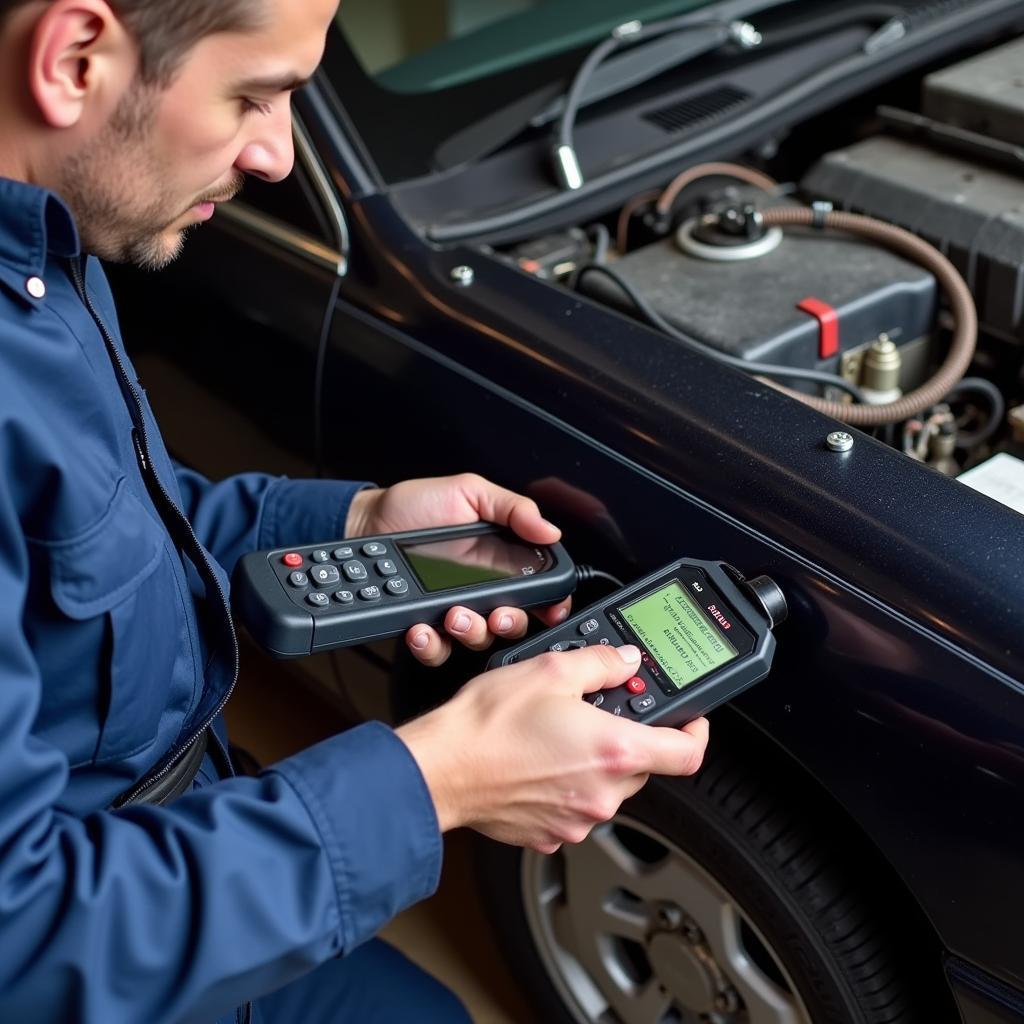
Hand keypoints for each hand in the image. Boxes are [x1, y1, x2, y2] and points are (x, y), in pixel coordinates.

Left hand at [346, 474, 572, 664]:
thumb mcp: (469, 492)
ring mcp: (450, 612)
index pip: (536, 591)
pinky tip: (421, 628)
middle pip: (511, 623)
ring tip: (452, 616)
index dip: (549, 604)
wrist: (364, 523)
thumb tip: (550, 530)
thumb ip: (513, 509)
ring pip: (476, 641)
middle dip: (508, 623)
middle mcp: (478, 591)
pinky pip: (435, 650)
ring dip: (470, 632)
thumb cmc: (415, 506)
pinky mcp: (422, 626)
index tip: (548, 608)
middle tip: (496, 614)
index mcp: (499, 562)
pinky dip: (431, 645)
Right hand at [396, 644, 709, 853]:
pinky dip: (566, 785)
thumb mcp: (550, 671)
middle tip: (596, 712)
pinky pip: (575, 807)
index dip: (696, 732)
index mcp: (614, 751)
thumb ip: (600, 662)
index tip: (688, 719)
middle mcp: (603, 793)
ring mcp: (578, 820)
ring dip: (594, 762)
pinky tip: (537, 762)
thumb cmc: (488, 726)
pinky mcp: (551, 835)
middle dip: (627, 737)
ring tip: (555, 735)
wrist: (441, 770)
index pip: (687, 754)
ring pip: (608, 787)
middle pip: (643, 766)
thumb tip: (624, 661)